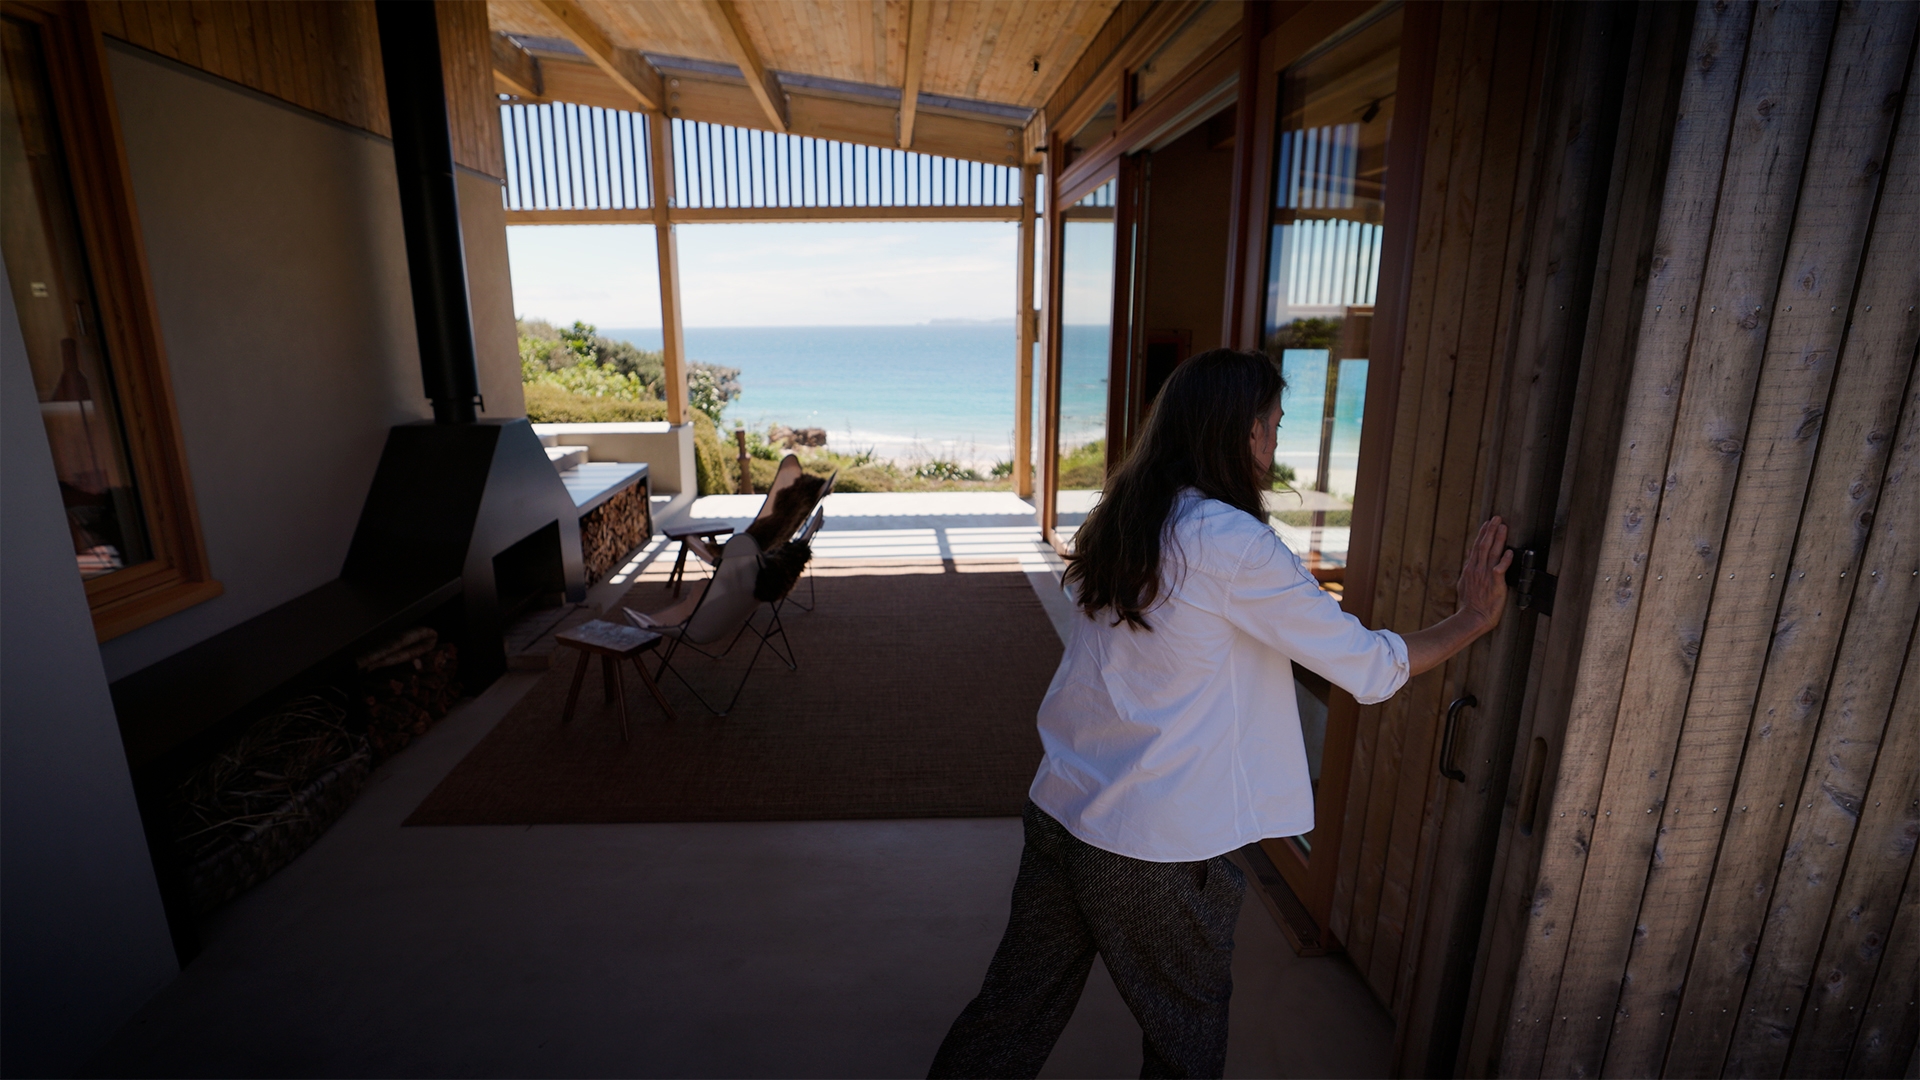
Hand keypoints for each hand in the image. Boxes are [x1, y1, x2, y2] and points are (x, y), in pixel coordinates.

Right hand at [1457, 516, 1511, 631]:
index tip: (1487, 523)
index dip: (1482, 534)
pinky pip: (1500, 568)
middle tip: (1496, 518)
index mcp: (1470, 569)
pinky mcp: (1495, 583)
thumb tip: (1468, 560)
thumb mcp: (1463, 584)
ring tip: (1503, 527)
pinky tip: (1509, 551)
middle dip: (1490, 530)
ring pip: (1492, 552)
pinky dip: (1505, 559)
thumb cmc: (1470, 604)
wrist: (1473, 617)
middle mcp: (1477, 569)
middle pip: (1483, 545)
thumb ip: (1467, 571)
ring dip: (1498, 538)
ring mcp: (1485, 575)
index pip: (1476, 547)